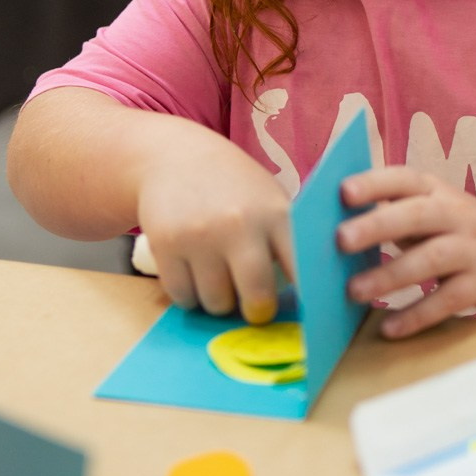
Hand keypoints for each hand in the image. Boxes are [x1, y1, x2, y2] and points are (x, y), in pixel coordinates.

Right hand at [136, 140, 293, 322]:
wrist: (174, 157)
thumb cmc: (234, 187)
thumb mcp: (270, 201)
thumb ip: (287, 242)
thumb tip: (306, 301)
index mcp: (275, 214)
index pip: (302, 270)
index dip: (308, 301)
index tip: (309, 318)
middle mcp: (240, 225)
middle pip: (257, 298)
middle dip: (258, 312)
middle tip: (256, 308)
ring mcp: (200, 236)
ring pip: (217, 303)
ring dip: (220, 302)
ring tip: (221, 279)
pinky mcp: (165, 245)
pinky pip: (183, 296)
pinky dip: (190, 295)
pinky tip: (195, 274)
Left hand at [337, 167, 475, 337]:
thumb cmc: (461, 230)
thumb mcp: (434, 210)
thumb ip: (394, 214)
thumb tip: (331, 229)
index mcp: (436, 191)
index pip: (404, 179)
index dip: (374, 183)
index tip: (342, 192)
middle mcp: (457, 214)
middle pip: (416, 216)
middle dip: (377, 226)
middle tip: (340, 240)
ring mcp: (474, 249)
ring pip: (431, 259)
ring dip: (390, 276)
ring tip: (353, 291)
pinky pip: (448, 300)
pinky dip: (417, 315)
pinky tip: (390, 328)